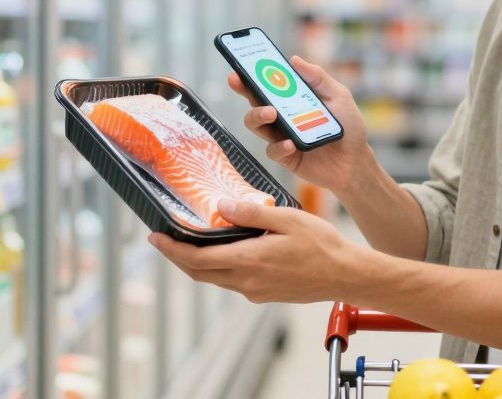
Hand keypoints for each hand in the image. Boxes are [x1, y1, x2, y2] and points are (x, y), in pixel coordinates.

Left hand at [148, 198, 363, 303]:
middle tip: (164, 240)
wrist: (345, 275)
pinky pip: (233, 281)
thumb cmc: (321, 244)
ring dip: (198, 263)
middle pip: (200, 273)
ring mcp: (255, 291)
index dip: (172, 250)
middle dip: (178, 258)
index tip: (156, 238)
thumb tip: (219, 208)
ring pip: (215, 279)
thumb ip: (250, 213)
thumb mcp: (286, 218)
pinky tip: (224, 251)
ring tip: (189, 243)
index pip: (197, 260)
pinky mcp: (265, 294)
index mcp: (249, 261)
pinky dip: (219, 267)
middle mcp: (247, 281)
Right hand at [228, 55, 376, 195]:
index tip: (241, 63)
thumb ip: (318, 78)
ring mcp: (281, 136)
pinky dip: (279, 146)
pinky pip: (273, 151)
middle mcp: (282, 116)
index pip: (268, 83)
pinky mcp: (286, 156)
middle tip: (238, 80)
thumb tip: (294, 59)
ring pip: (256, 125)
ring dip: (258, 116)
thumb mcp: (338, 96)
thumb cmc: (348, 126)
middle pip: (255, 101)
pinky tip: (291, 144)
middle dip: (244, 89)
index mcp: (292, 99)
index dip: (252, 73)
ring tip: (270, 113)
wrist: (356, 161)